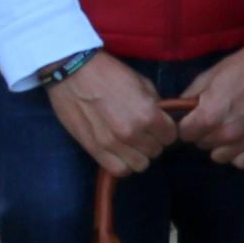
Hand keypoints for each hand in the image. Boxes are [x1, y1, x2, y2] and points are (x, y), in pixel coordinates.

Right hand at [47, 51, 176, 176]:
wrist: (72, 72)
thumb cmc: (109, 73)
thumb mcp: (142, 83)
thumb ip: (155, 105)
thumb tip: (163, 119)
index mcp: (147, 115)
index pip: (171, 136)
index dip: (166, 129)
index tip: (159, 125)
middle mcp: (131, 133)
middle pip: (156, 151)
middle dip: (153, 141)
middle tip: (144, 131)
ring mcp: (112, 144)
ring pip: (140, 165)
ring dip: (139, 154)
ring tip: (131, 142)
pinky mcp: (94, 150)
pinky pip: (119, 170)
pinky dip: (123, 164)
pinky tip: (121, 152)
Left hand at [171, 32, 243, 168]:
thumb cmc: (240, 67)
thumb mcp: (208, 76)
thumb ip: (190, 97)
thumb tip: (179, 110)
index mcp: (208, 116)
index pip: (184, 134)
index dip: (187, 123)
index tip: (195, 116)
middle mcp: (226, 134)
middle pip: (201, 144)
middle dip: (204, 132)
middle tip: (215, 116)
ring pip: (220, 156)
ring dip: (221, 144)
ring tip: (229, 128)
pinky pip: (242, 162)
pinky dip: (239, 153)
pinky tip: (242, 140)